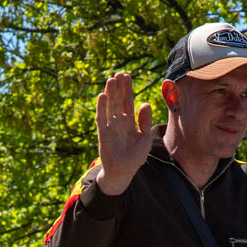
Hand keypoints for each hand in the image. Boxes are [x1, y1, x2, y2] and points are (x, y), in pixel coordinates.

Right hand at [94, 72, 154, 195]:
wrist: (124, 172)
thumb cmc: (134, 156)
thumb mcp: (144, 137)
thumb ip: (145, 121)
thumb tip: (145, 103)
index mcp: (129, 121)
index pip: (128, 101)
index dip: (128, 89)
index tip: (127, 76)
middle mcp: (118, 121)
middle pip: (118, 101)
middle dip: (118, 88)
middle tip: (119, 73)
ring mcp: (110, 127)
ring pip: (110, 106)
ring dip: (110, 94)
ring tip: (111, 80)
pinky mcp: (103, 134)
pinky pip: (102, 118)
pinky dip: (101, 108)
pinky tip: (102, 96)